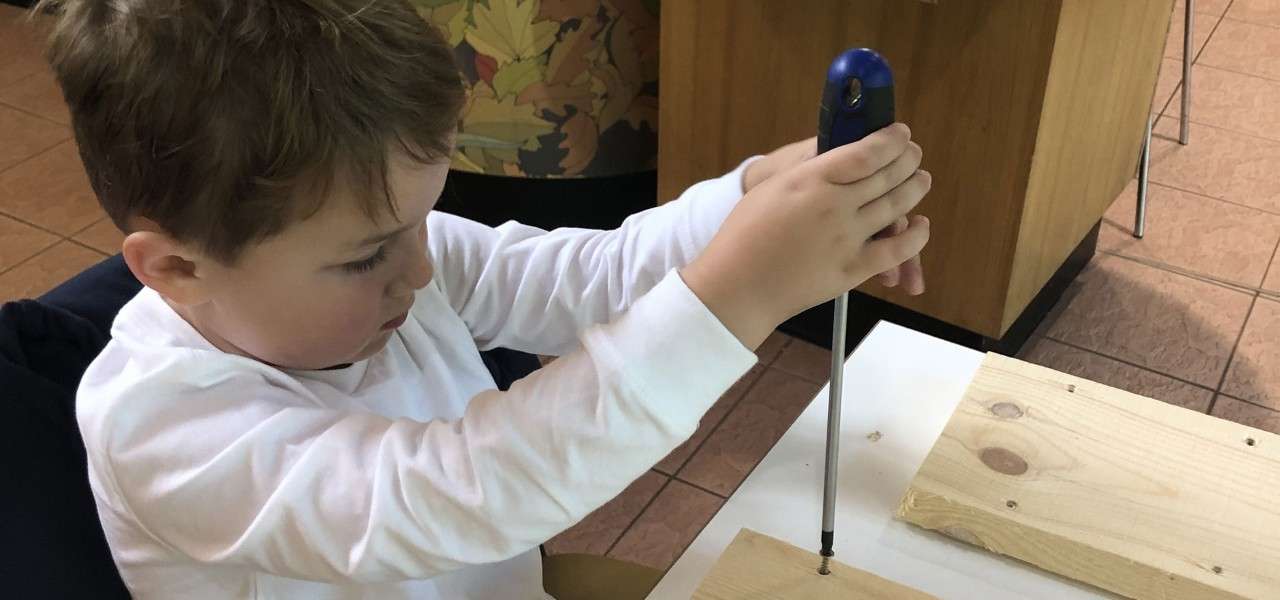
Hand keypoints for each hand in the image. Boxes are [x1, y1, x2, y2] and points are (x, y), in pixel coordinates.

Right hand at [683, 123, 931, 348]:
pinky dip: (916, 236)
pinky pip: (897, 250)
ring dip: (915, 189)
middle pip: (887, 175)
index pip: (866, 152)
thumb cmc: (745, 235)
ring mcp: (846, 238)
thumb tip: (841, 155)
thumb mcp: (772, 188)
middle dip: (907, 160)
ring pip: (897, 207)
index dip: (890, 140)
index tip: (900, 134)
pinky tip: (920, 226)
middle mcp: (833, 205)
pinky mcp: (852, 269)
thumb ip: (809, 171)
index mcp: (810, 180)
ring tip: (921, 179)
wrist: (737, 287)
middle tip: (913, 153)